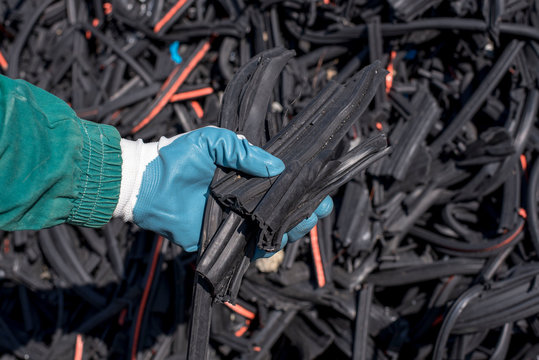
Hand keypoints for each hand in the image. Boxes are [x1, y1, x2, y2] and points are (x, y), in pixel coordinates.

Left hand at [113, 126, 331, 251]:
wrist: (148, 185)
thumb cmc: (178, 158)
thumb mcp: (212, 141)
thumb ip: (242, 150)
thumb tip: (277, 168)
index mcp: (248, 175)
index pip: (284, 182)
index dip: (305, 186)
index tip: (320, 188)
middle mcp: (247, 199)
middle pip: (286, 209)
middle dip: (306, 210)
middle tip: (316, 209)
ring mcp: (238, 220)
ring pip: (274, 230)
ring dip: (292, 228)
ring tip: (300, 222)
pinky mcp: (225, 240)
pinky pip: (251, 250)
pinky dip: (265, 249)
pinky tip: (276, 241)